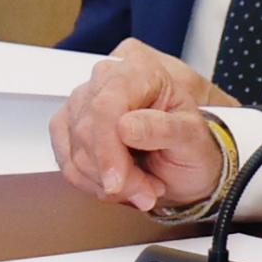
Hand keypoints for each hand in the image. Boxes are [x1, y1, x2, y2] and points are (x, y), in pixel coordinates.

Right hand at [51, 39, 240, 212]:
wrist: (182, 160)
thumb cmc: (191, 144)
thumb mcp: (193, 137)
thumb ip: (165, 129)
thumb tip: (126, 127)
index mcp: (140, 70)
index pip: (106, 105)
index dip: (106, 148)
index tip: (117, 182)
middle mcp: (106, 79)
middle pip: (86, 131)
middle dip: (115, 174)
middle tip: (147, 192)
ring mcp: (83, 101)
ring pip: (75, 153)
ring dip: (107, 183)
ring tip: (141, 186)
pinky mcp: (68, 125)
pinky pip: (67, 163)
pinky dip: (93, 183)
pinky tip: (119, 183)